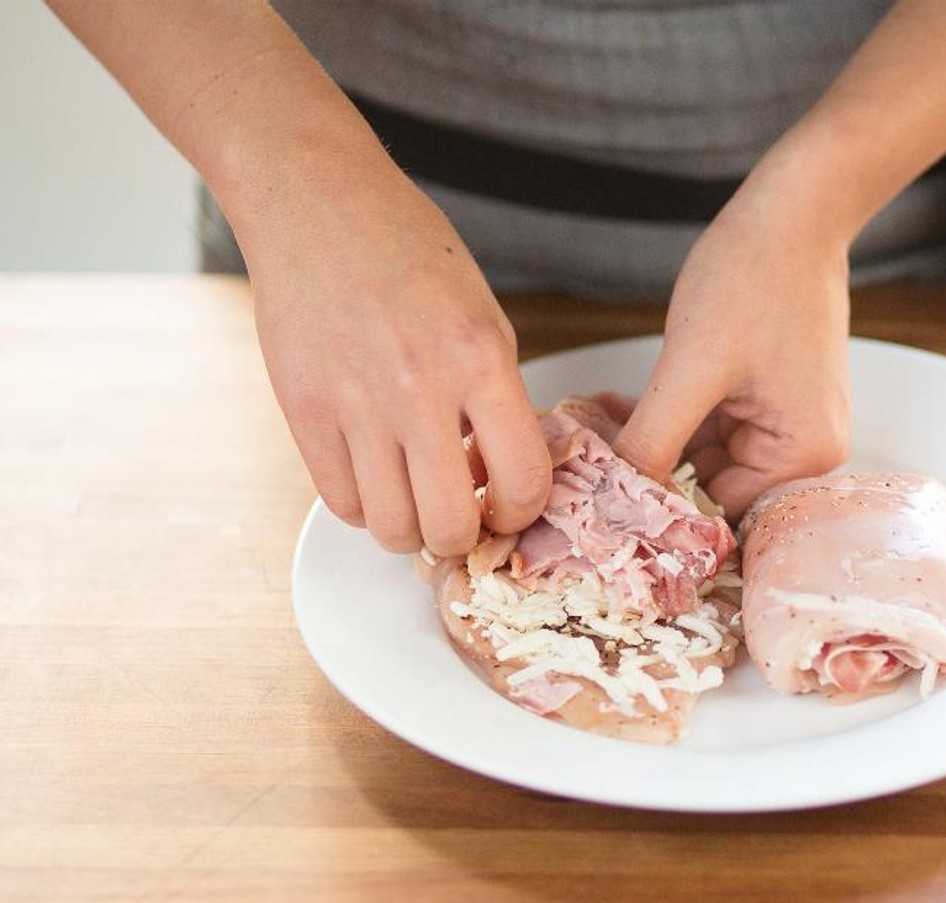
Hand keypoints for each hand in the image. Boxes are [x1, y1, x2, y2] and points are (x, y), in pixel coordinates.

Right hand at [235, 156, 550, 553]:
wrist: (318, 205)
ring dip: (412, 530)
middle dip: (464, 536)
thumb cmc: (411, 255)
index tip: (509, 505)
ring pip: (392, 529)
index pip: (523, 483)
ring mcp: (355, 405)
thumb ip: (498, 400)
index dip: (521, 512)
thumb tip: (500, 478)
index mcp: (482, 361)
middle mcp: (420, 390)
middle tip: (462, 513)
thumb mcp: (485, 319)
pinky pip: (342, 503)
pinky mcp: (303, 412)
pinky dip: (365, 507)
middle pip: (450, 527)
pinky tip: (376, 476)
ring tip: (416, 497)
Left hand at [614, 191, 851, 518]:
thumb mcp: (692, 369)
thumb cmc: (755, 278)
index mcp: (804, 456)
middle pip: (713, 485)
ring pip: (702, 455)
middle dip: (652, 468)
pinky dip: (667, 415)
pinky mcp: (767, 397)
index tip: (600, 499)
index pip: (721, 510)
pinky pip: (708, 424)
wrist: (794, 208)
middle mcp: (806, 451)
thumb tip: (612, 501)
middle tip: (585, 461)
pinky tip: (615, 405)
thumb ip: (653, 441)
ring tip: (593, 427)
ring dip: (652, 440)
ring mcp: (787, 422)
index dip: (661, 503)